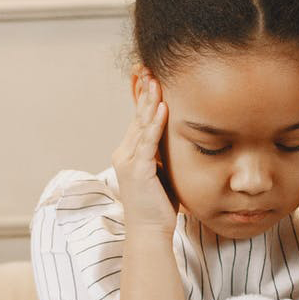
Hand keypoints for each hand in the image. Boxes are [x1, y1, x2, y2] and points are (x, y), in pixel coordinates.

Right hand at [113, 72, 176, 234]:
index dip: (144, 97)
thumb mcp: (160, 173)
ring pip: (141, 125)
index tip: (150, 76)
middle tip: (149, 68)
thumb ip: (162, 155)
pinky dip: (155, 123)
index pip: (138, 119)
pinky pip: (147, 142)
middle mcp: (124, 154)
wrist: (149, 231)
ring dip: (149, 101)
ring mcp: (129, 161)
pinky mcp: (138, 170)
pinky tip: (161, 107)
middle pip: (137, 117)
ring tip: (155, 81)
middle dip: (144, 92)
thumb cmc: (158, 205)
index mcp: (129, 153)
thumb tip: (174, 139)